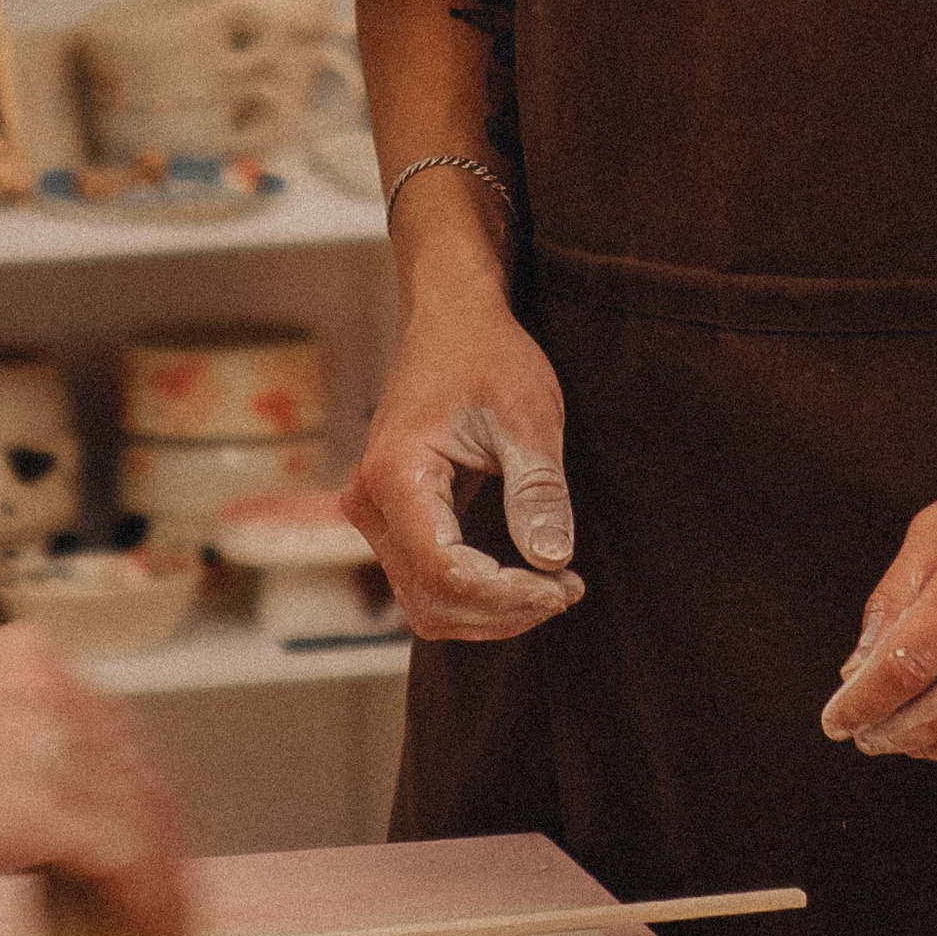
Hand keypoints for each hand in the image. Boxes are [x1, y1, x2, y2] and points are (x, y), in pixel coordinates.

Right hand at [0, 622, 192, 935]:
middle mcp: (56, 689)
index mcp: (32, 660)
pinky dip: (142, 901)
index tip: (154, 836)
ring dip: (163, 881)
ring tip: (165, 927)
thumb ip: (7, 743)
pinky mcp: (45, 808)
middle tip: (172, 894)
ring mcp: (55, 746)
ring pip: (141, 818)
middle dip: (166, 841)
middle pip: (142, 773)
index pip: (117, 734)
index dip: (145, 795)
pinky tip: (143, 931)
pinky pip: (120, 860)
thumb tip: (44, 813)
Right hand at [343, 291, 582, 642]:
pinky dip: (476, 596)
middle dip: (503, 610)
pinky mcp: (394, 523)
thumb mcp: (528, 414)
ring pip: (426, 603)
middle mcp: (370, 504)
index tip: (565, 584)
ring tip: (552, 588)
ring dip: (490, 612)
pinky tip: (525, 580)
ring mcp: (376, 517)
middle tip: (566, 590)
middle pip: (431, 598)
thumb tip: (552, 561)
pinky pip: (427, 585)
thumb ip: (537, 488)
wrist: (452, 322)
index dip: (505, 595)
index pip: (443, 570)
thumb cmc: (488, 357)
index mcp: (395, 475)